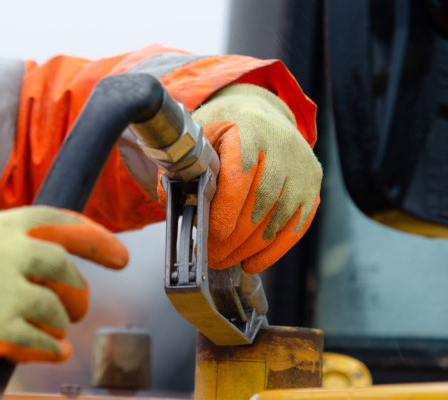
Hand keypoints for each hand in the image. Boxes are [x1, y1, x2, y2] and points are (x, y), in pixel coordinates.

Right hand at [0, 206, 127, 371]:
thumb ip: (13, 242)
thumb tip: (59, 255)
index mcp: (2, 227)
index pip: (61, 222)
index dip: (96, 238)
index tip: (120, 256)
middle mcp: (8, 252)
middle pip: (64, 268)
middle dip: (78, 290)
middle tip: (79, 306)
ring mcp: (4, 290)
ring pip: (57, 307)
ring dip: (61, 321)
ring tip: (55, 328)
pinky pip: (43, 340)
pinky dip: (52, 348)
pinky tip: (54, 351)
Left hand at [159, 83, 321, 273]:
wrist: (264, 115)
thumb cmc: (228, 130)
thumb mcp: (199, 137)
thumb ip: (182, 167)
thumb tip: (170, 201)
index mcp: (249, 131)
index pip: (240, 177)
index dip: (225, 212)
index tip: (209, 236)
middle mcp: (282, 147)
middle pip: (260, 204)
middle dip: (233, 239)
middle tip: (212, 258)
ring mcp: (302, 168)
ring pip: (279, 219)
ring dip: (250, 248)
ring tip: (226, 260)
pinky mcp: (312, 185)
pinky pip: (298, 225)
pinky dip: (275, 250)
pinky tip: (253, 262)